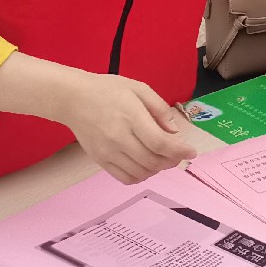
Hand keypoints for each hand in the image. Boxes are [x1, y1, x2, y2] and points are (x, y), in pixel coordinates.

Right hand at [58, 72, 196, 183]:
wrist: (73, 99)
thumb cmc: (107, 90)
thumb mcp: (138, 88)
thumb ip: (159, 108)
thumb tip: (174, 131)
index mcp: (131, 117)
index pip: (160, 143)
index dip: (179, 151)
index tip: (191, 152)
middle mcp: (119, 138)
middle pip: (153, 161)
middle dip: (172, 161)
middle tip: (179, 154)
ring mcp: (108, 152)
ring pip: (141, 173)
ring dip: (157, 169)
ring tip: (163, 159)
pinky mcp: (100, 161)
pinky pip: (125, 178)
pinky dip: (140, 176)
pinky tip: (145, 165)